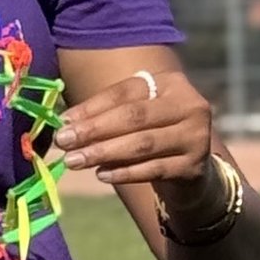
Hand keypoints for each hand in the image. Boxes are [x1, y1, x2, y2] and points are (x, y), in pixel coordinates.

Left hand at [54, 64, 221, 208]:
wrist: (192, 170)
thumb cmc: (154, 135)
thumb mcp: (137, 117)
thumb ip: (106, 114)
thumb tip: (66, 123)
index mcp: (171, 84)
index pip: (126, 92)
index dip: (92, 107)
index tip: (63, 121)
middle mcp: (189, 105)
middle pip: (134, 116)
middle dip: (94, 129)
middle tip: (64, 141)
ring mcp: (195, 137)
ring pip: (142, 144)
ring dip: (103, 152)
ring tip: (75, 161)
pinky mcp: (193, 167)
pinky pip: (152, 169)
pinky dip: (124, 173)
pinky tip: (101, 175)